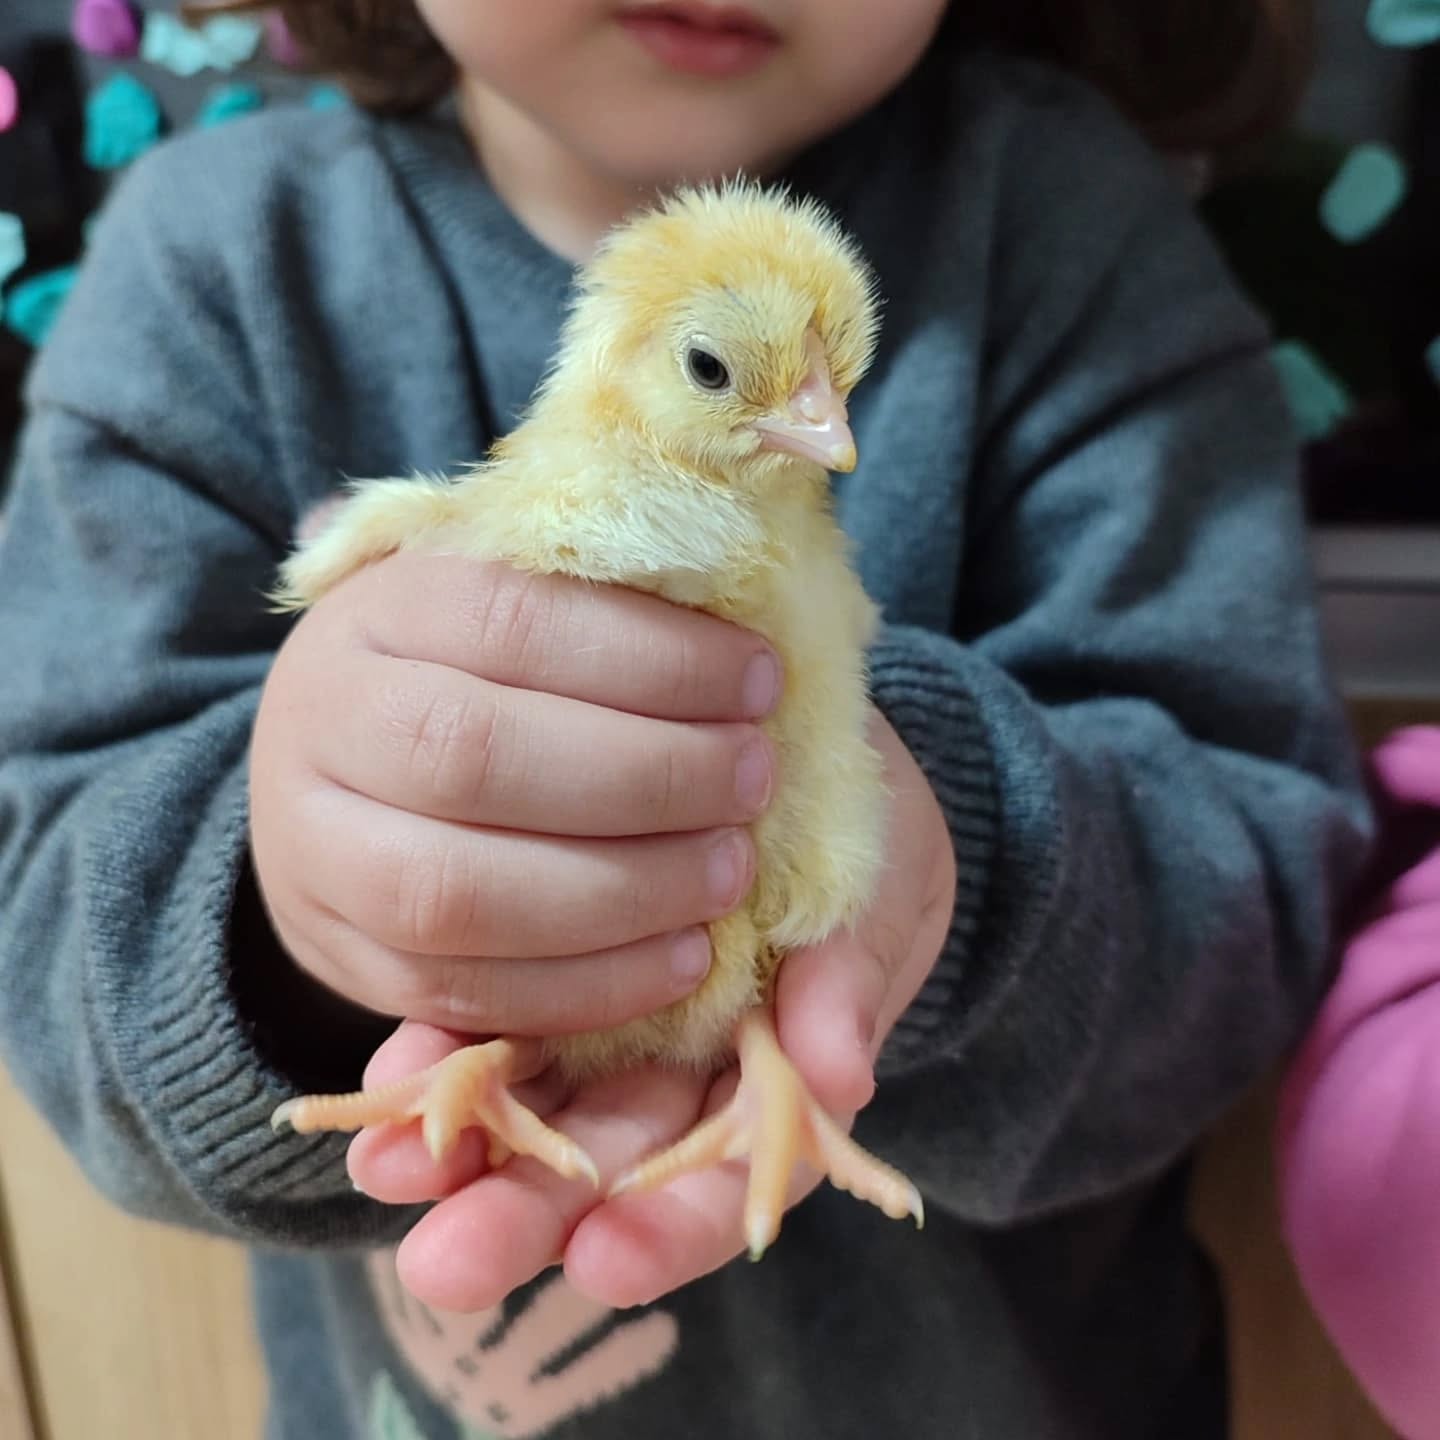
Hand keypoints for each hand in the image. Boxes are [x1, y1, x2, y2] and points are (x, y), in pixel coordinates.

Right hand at [249, 550, 782, 1037]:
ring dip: (624, 890)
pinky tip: (684, 959)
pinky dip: (587, 985)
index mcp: (377, 610)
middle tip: (755, 779)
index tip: (761, 680)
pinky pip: (461, 993)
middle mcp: (324, 722)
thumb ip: (598, 595)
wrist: (330, 777)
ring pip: (461, 892)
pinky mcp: (342, 956)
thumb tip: (739, 588)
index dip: (651, 656)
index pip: (512, 619)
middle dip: (646, 776)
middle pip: (479, 757)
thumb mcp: (510, 601)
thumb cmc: (469, 674)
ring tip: (732, 872)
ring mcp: (314, 852)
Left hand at [350, 709, 955, 1311]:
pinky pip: (498, 1019)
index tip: (608, 1262)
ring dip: (461, 1147)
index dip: (672, 1230)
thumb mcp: (874, 908)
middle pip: (605, 1169)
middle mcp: (677, 1082)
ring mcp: (609, 1028)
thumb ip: (851, 986)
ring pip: (535, 1107)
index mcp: (769, 1096)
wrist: (803, 773)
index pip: (724, 1186)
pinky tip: (391, 1070)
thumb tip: (846, 1076)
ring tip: (386, 1173)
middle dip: (527, 1217)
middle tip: (449, 1265)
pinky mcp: (554, 969)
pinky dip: (446, 1051)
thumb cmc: (867, 858)